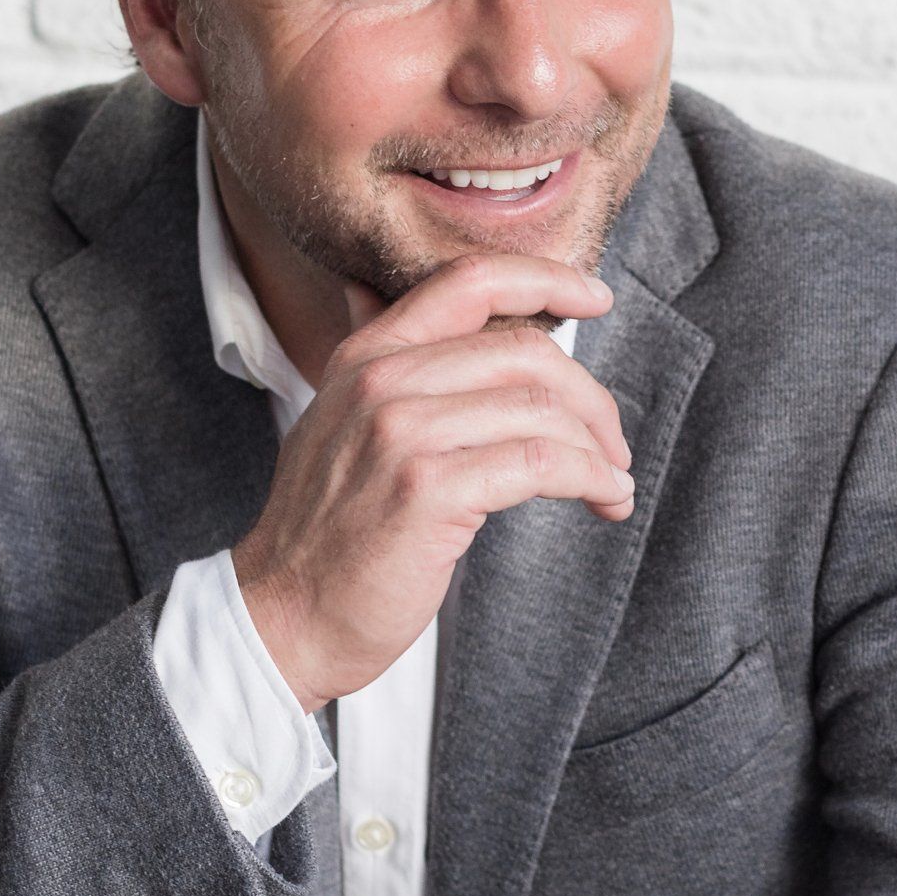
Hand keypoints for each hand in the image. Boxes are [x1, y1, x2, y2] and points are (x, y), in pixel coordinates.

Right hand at [231, 255, 633, 711]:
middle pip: (524, 351)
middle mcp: (381, 380)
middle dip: (589, 397)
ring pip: (541, 407)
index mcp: (367, 355)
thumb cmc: (328, 532)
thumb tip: (368, 291)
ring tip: (612, 482)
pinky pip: (541, 463)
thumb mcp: (338, 423)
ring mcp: (402, 433)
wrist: (283, 616)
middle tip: (612, 443)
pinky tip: (605, 500)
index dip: (546, 278)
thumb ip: (378, 365)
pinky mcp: (428, 490)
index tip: (597, 297)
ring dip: (598, 448)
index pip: (470, 281)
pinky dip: (591, 479)